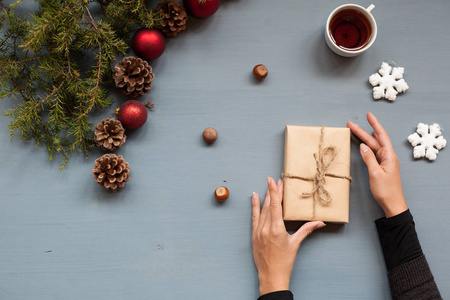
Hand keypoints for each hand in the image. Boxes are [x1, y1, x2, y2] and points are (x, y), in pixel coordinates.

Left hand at [251, 177, 325, 295]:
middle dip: (273, 192)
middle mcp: (265, 228)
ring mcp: (258, 231)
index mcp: (276, 229)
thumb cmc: (285, 261)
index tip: (273, 180)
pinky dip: (254, 206)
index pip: (275, 205)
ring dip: (265, 196)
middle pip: (269, 205)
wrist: (271, 276)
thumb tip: (320, 222)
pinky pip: (254, 217)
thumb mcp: (296, 243)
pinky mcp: (253, 235)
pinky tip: (254, 197)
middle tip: (277, 180)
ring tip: (268, 185)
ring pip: (261, 209)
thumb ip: (307, 229)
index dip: (274, 191)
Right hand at [347, 112, 407, 217]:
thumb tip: (363, 146)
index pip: (381, 136)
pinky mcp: (381, 166)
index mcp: (389, 156)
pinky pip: (373, 152)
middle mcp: (388, 156)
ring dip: (363, 137)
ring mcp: (384, 161)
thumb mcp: (375, 173)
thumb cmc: (386, 190)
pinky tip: (362, 143)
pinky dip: (366, 146)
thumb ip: (369, 158)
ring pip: (373, 145)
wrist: (392, 203)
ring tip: (354, 129)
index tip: (368, 115)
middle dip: (363, 130)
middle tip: (351, 123)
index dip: (374, 124)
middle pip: (374, 140)